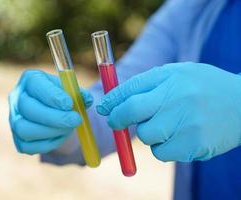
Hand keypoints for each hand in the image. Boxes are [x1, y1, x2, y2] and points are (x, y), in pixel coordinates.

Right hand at [8, 69, 92, 154]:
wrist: (55, 114)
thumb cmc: (63, 98)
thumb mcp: (72, 91)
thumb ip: (79, 94)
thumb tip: (87, 100)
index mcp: (30, 80)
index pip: (35, 84)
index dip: (52, 95)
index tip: (69, 104)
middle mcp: (17, 98)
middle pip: (28, 108)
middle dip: (54, 117)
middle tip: (75, 120)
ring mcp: (14, 120)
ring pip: (25, 129)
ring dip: (51, 131)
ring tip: (69, 127)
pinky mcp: (18, 140)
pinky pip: (29, 146)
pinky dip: (48, 144)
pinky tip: (61, 136)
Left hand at [97, 62, 240, 161]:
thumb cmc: (202, 87)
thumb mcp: (176, 74)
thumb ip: (146, 85)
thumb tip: (112, 103)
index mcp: (171, 77)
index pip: (131, 88)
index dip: (112, 101)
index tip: (102, 108)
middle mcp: (177, 97)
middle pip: (131, 113)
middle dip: (118, 120)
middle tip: (118, 122)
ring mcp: (186, 122)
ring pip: (146, 136)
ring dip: (149, 134)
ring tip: (168, 124)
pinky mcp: (194, 144)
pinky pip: (161, 153)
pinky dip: (163, 148)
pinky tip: (180, 137)